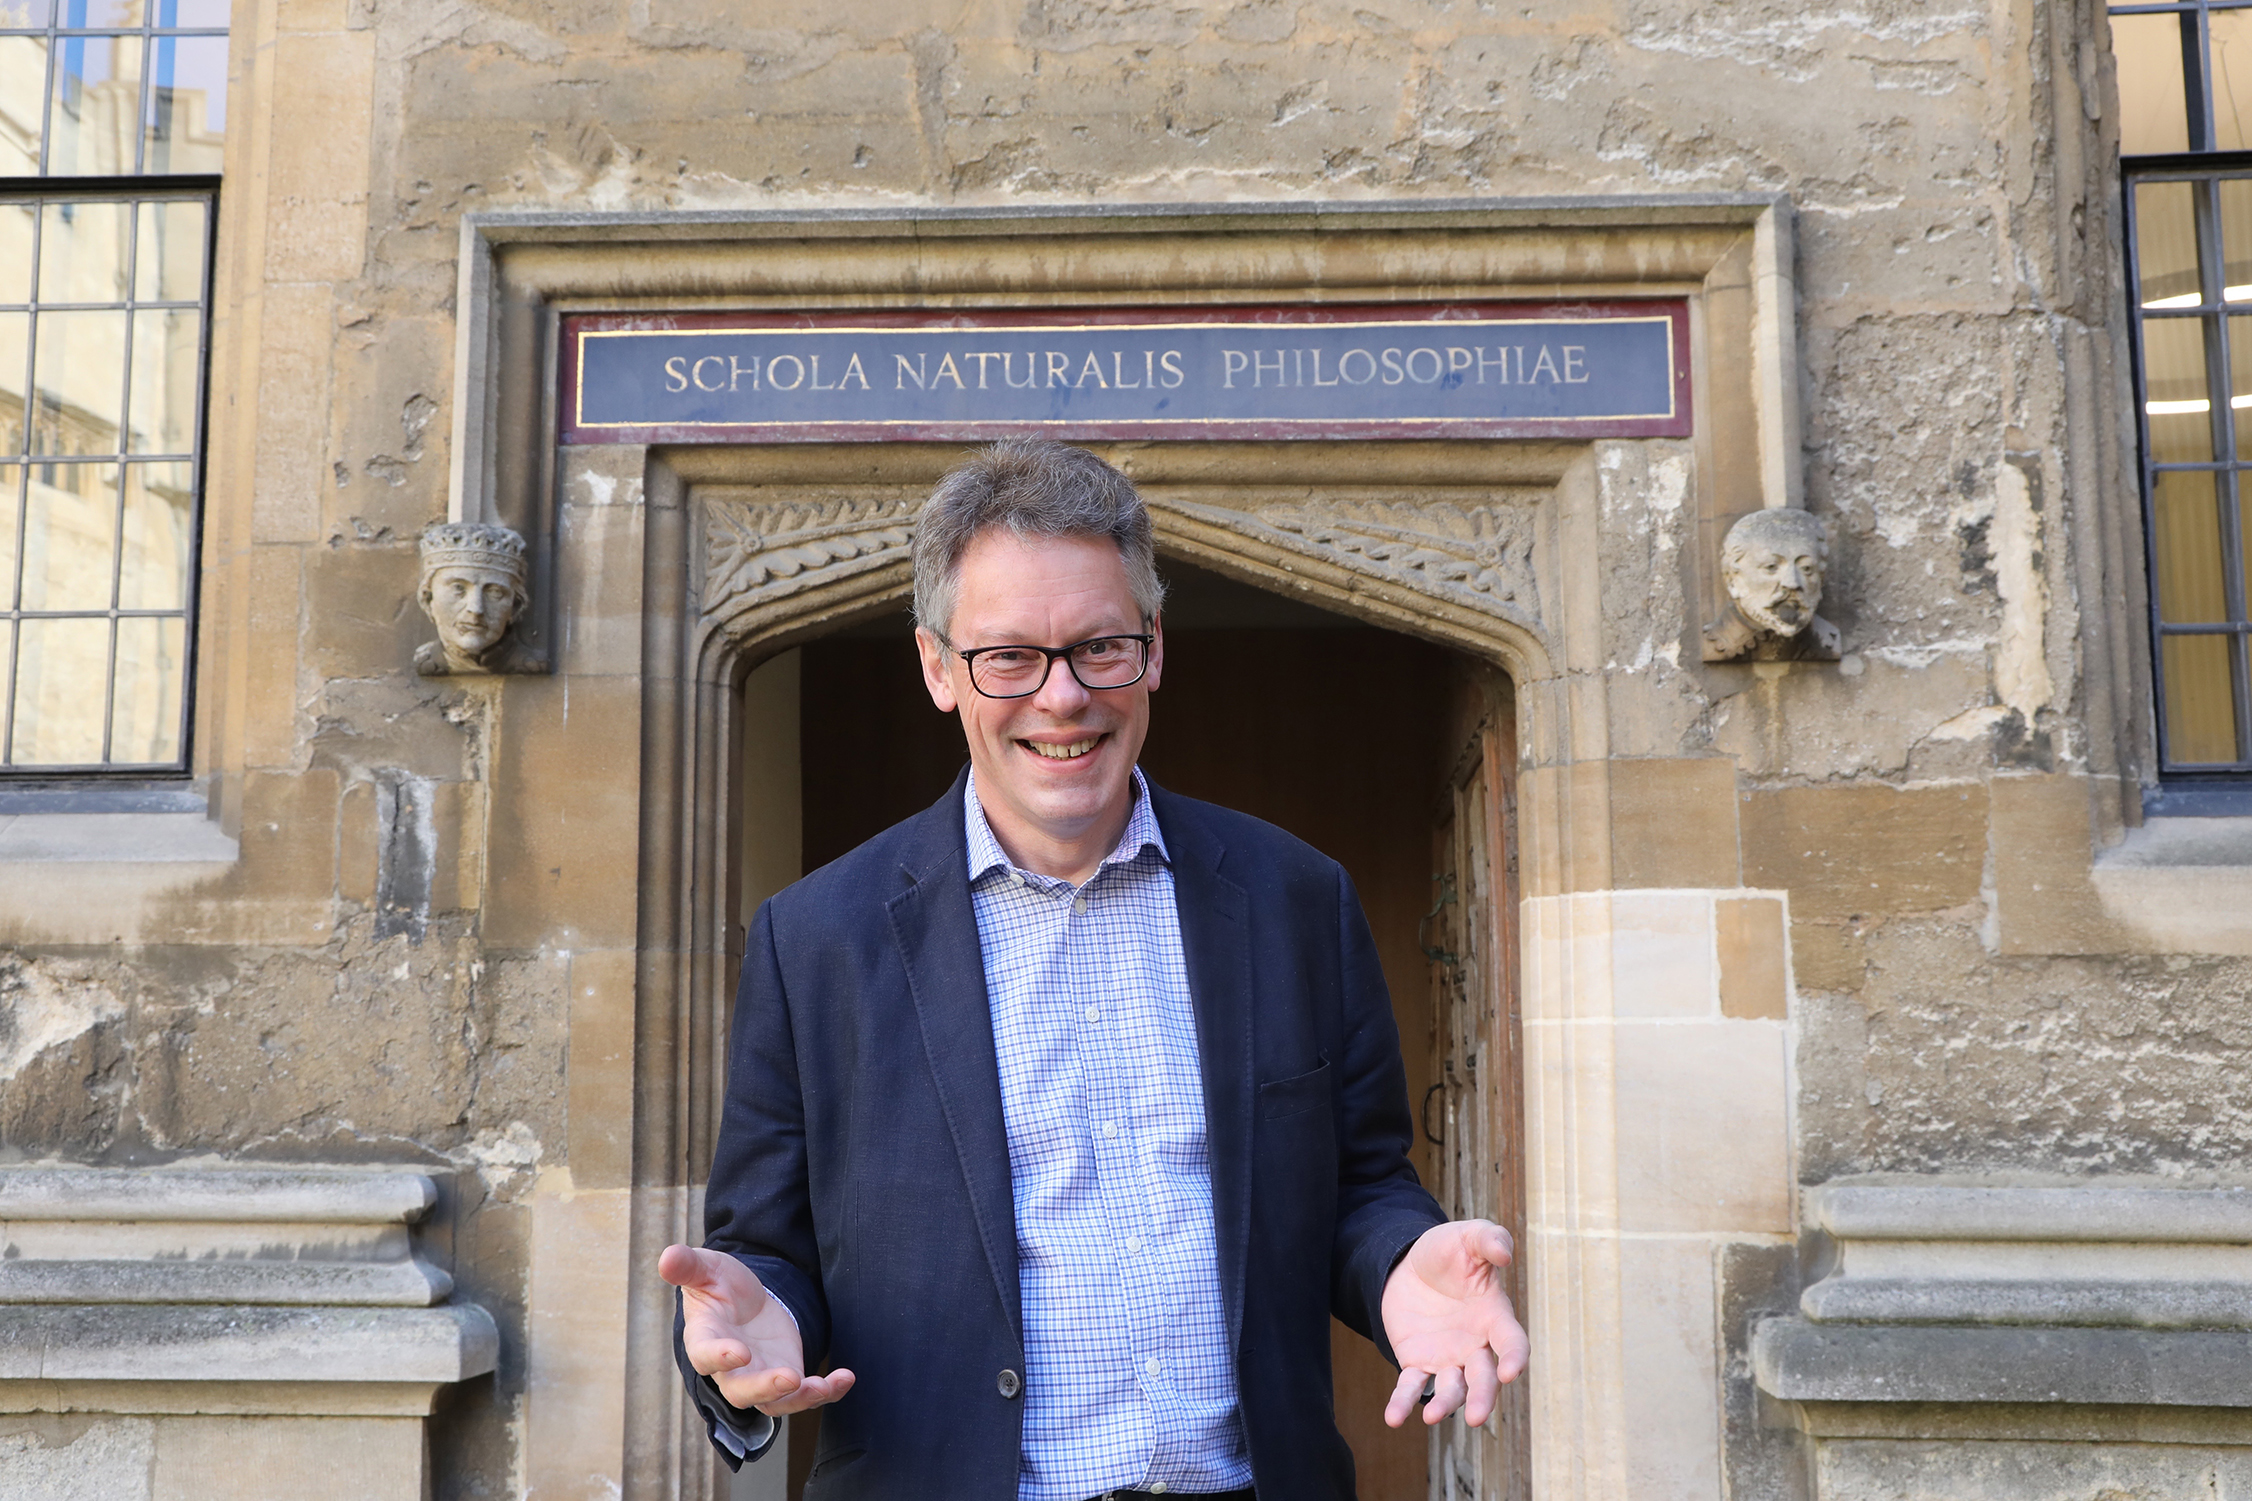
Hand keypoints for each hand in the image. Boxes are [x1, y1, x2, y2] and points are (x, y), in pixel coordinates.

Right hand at [659, 1244, 856, 1413]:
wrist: (748, 1299)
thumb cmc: (721, 1285)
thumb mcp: (707, 1269)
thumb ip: (688, 1266)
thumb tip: (666, 1257)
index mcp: (705, 1340)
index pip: (707, 1356)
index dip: (721, 1357)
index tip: (740, 1351)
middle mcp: (731, 1369)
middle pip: (742, 1392)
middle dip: (765, 1387)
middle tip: (788, 1378)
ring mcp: (760, 1377)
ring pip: (774, 1402)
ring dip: (799, 1398)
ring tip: (822, 1386)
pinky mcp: (787, 1378)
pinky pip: (806, 1394)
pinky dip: (827, 1392)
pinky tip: (846, 1378)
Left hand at [1378, 1219, 1527, 1428]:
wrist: (1409, 1262)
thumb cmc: (1449, 1250)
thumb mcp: (1469, 1236)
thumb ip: (1490, 1239)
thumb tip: (1504, 1253)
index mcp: (1495, 1318)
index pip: (1513, 1344)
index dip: (1514, 1359)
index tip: (1510, 1372)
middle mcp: (1475, 1346)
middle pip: (1484, 1378)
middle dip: (1483, 1398)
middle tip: (1477, 1418)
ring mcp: (1447, 1358)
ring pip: (1451, 1389)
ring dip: (1444, 1405)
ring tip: (1431, 1417)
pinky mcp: (1417, 1361)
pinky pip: (1412, 1386)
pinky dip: (1403, 1403)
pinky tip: (1393, 1418)